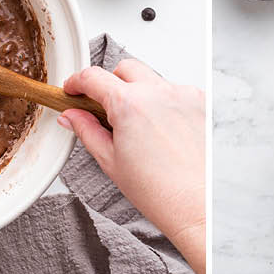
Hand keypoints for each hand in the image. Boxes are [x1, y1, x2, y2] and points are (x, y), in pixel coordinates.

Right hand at [60, 59, 205, 273]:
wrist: (196, 204)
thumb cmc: (158, 190)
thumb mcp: (110, 160)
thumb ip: (87, 131)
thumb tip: (72, 116)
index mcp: (129, 104)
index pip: (93, 76)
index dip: (77, 82)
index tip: (74, 89)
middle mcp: (158, 92)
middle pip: (125, 69)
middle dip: (110, 83)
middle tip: (105, 108)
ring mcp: (183, 95)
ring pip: (152, 80)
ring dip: (140, 93)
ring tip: (140, 128)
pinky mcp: (201, 103)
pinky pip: (176, 92)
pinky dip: (165, 103)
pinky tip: (164, 131)